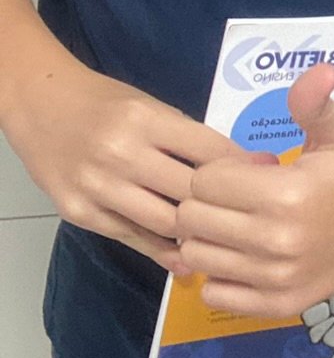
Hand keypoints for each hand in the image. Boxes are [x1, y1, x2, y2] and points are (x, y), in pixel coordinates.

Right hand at [4, 55, 242, 269]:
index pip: (209, 151)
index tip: (268, 179)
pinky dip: (163, 249)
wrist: (40, 107)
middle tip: (253, 217)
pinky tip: (187, 254)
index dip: (243, 168)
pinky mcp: (80, 213)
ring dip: (197, 234)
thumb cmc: (104, 103)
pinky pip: (132, 238)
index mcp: (144, 120)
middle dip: (226, 206)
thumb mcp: (149, 106)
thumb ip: (187, 138)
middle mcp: (121, 155)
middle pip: (190, 193)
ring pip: (164, 224)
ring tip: (224, 239)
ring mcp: (98, 188)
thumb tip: (243, 167)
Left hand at [174, 64, 333, 315]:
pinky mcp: (280, 304)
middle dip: (207, 201)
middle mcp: (277, 241)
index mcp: (286, 194)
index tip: (251, 169)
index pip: (205, 181)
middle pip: (191, 220)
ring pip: (197, 256)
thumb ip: (312, 100)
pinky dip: (221, 275)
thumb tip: (319, 72)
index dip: (221, 169)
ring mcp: (277, 278)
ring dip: (211, 237)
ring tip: (243, 225)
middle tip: (242, 197)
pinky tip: (246, 256)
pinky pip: (215, 294)